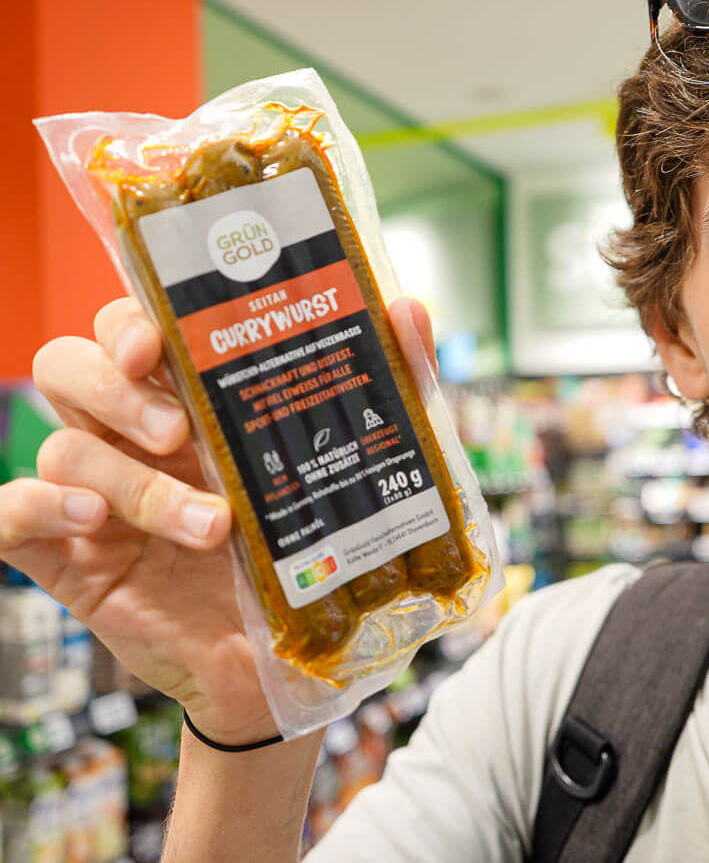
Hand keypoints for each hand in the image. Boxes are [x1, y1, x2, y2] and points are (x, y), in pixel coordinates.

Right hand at [0, 296, 436, 744]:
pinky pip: (9, 516)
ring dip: (132, 482)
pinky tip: (91, 520)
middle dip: (113, 388)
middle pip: (67, 367)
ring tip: (210, 525)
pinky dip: (37, 506)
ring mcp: (96, 496)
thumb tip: (408, 309)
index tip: (157, 340)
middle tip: (178, 431)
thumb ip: (387, 387)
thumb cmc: (313, 552)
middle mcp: (133, 439)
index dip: (127, 319)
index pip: (128, 329)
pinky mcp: (71, 559)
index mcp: (188, 401)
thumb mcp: (357, 468)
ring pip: (61, 447)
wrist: (291, 659)